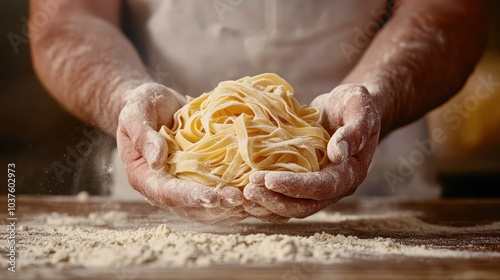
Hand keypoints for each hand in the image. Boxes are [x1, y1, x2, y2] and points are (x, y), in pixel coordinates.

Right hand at [117, 83, 247, 223]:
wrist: (155, 104)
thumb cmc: (142, 105)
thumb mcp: (136, 112)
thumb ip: (143, 134)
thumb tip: (156, 160)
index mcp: (144, 176)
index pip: (167, 193)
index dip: (190, 197)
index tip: (213, 198)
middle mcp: (162, 187)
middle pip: (189, 206)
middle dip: (215, 206)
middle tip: (239, 200)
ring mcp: (180, 186)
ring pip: (204, 207)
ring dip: (227, 207)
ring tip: (250, 202)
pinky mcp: (196, 180)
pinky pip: (214, 195)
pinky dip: (231, 198)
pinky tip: (250, 195)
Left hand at [244, 84, 380, 218]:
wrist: (348, 108)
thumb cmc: (355, 104)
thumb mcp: (359, 108)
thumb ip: (354, 130)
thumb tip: (338, 154)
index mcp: (350, 173)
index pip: (321, 188)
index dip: (294, 187)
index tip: (267, 179)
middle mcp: (334, 188)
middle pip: (303, 206)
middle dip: (274, 200)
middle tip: (247, 190)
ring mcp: (318, 188)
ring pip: (291, 208)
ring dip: (266, 205)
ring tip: (241, 195)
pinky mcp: (303, 182)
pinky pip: (283, 197)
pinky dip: (265, 198)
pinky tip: (244, 190)